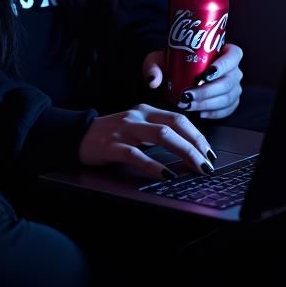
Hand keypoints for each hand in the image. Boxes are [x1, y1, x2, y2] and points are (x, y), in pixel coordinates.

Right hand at [78, 105, 216, 180]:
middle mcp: (137, 116)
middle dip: (196, 145)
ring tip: (196, 167)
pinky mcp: (112, 146)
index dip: (197, 135)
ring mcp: (125, 130)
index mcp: (145, 110)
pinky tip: (166, 175)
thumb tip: (186, 149)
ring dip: (184, 152)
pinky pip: (137, 155)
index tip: (209, 152)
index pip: (179, 119)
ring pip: (161, 136)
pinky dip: (154, 166)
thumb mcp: (135, 127)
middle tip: (208, 163)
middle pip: (175, 125)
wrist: (76, 135)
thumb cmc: (110, 135)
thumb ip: (156, 133)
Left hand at [142, 43, 243, 119]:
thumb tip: (154, 81)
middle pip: (229, 81)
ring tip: (189, 105)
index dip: (224, 65)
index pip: (234, 55)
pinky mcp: (230, 102)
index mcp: (223, 51)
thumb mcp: (157, 60)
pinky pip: (227, 110)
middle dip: (208, 91)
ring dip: (208, 103)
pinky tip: (199, 113)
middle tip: (188, 95)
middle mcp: (232, 69)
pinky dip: (214, 113)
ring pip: (228, 97)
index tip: (205, 74)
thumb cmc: (169, 63)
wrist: (173, 76)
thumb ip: (153, 67)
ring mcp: (233, 86)